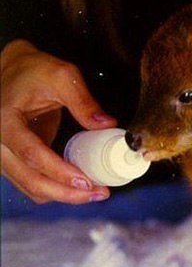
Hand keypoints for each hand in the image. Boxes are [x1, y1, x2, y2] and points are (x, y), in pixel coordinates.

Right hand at [1, 40, 116, 203]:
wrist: (11, 71)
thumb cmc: (34, 71)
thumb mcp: (62, 76)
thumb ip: (83, 101)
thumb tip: (107, 125)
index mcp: (5, 121)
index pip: (31, 154)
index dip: (59, 171)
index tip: (86, 182)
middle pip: (30, 180)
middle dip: (67, 193)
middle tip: (99, 193)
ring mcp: (3, 155)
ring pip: (30, 187)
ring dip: (63, 195)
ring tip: (95, 193)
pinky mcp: (14, 160)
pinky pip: (32, 183)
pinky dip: (55, 189)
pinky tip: (79, 188)